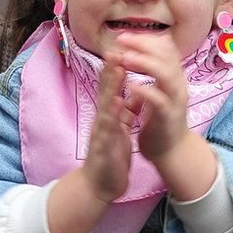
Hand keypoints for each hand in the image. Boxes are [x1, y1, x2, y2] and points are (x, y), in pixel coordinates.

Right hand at [81, 53, 135, 204]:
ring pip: (106, 106)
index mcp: (109, 115)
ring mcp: (102, 133)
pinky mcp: (105, 148)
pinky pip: (110, 130)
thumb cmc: (111, 155)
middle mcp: (102, 120)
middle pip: (106, 91)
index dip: (117, 68)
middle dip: (111, 70)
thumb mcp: (120, 129)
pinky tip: (119, 104)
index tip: (124, 47)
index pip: (112, 88)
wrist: (99, 185)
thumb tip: (133, 92)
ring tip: (117, 68)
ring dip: (111, 87)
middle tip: (116, 47)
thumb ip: (125, 111)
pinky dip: (114, 116)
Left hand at [115, 32, 190, 160]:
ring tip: (126, 58)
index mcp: (174, 77)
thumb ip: (154, 71)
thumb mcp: (159, 90)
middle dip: (143, 44)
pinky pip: (160, 100)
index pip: (165, 48)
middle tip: (122, 39)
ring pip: (166, 74)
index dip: (146, 39)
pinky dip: (146, 91)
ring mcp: (175, 100)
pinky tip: (131, 85)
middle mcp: (178, 84)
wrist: (171, 151)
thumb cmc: (161, 119)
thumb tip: (142, 49)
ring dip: (146, 63)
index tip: (125, 35)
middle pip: (167, 55)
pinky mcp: (168, 116)